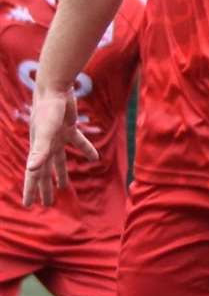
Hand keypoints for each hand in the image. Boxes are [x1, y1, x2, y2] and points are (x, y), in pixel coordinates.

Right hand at [22, 83, 98, 207]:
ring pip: (59, 161)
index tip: (27, 205)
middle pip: (45, 172)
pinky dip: (86, 150)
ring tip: (64, 187)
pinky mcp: (69, 128)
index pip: (33, 175)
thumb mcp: (44, 133)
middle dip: (45, 188)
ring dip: (61, 174)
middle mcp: (46, 146)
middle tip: (47, 204)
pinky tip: (95, 159)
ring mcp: (57, 137)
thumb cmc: (47, 111)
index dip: (30, 190)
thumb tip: (32, 169)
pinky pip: (78, 142)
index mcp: (38, 151)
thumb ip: (39, 152)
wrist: (54, 90)